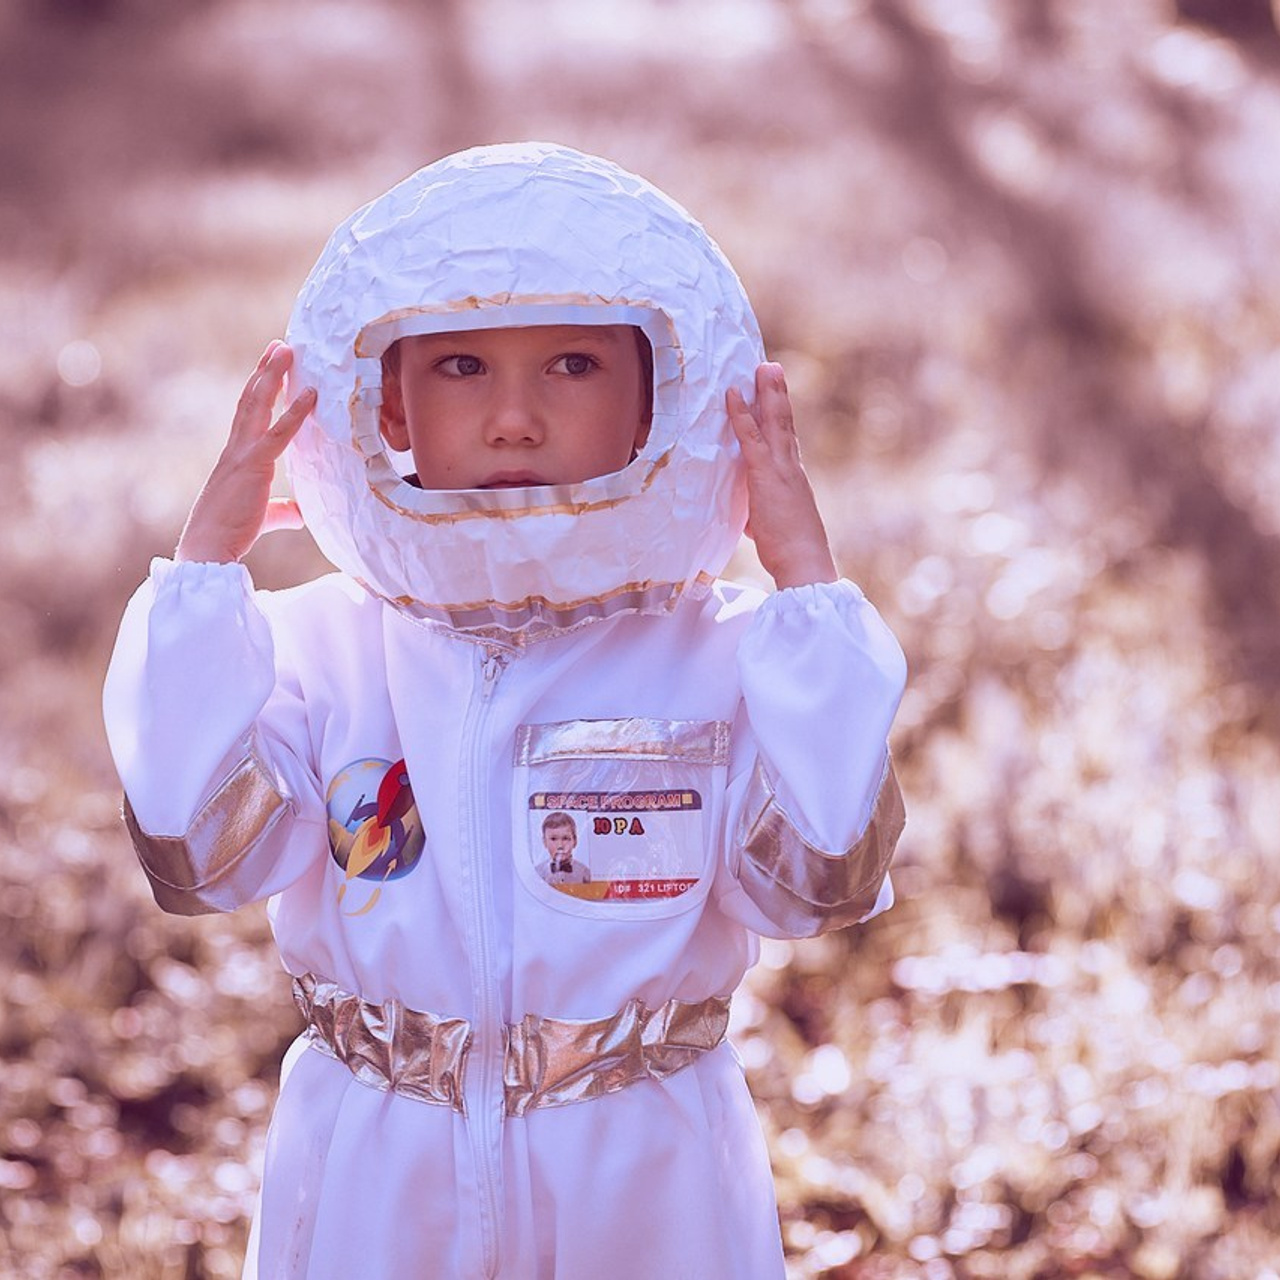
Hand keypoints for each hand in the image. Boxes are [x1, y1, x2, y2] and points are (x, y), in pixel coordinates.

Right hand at [175, 341, 314, 563]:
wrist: (208, 548)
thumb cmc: (229, 535)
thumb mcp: (261, 518)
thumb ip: (281, 511)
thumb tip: (298, 514)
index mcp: (235, 457)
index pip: (247, 414)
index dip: (258, 388)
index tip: (268, 366)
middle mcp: (235, 449)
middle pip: (250, 399)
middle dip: (265, 370)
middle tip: (279, 345)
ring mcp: (242, 454)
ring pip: (257, 405)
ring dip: (273, 375)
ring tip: (286, 349)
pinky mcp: (254, 467)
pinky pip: (278, 435)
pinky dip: (295, 414)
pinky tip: (311, 395)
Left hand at [726, 362, 837, 588]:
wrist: (804, 562)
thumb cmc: (790, 552)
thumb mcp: (773, 528)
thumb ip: (762, 517)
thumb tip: (752, 521)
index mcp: (794, 479)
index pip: (786, 441)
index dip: (781, 417)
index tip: (777, 395)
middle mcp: (791, 467)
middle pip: (785, 423)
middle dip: (778, 393)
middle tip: (772, 367)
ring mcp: (780, 469)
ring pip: (773, 422)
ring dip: (767, 392)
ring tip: (764, 366)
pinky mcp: (765, 476)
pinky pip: (750, 438)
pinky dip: (741, 414)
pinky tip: (733, 395)